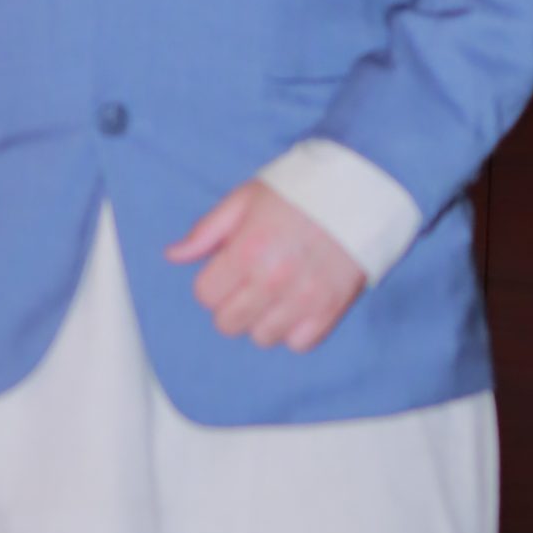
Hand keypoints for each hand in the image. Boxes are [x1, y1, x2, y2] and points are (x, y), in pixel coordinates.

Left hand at [164, 179, 366, 351]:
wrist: (359, 189)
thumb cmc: (298, 190)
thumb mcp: (245, 198)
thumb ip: (207, 231)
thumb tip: (173, 255)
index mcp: (247, 250)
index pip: (205, 295)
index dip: (212, 281)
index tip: (228, 267)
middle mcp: (272, 281)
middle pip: (228, 324)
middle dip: (232, 303)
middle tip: (250, 279)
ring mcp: (303, 300)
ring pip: (261, 337)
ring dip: (263, 318)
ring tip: (276, 290)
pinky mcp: (330, 311)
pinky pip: (298, 344)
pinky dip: (295, 329)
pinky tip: (298, 302)